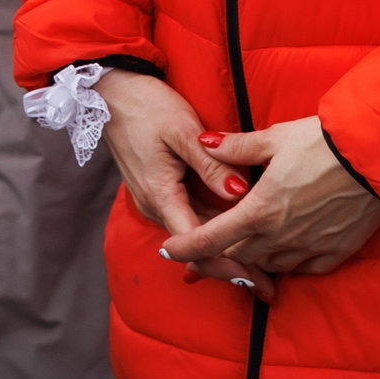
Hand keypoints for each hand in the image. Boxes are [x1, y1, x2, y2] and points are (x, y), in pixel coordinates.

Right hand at [94, 72, 275, 299]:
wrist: (112, 92)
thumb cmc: (147, 106)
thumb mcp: (183, 129)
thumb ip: (211, 163)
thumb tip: (239, 194)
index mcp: (160, 195)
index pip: (197, 243)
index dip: (228, 263)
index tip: (255, 279)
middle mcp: (156, 205)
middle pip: (197, 246)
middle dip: (232, 267)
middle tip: (267, 285)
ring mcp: (156, 199)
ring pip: (194, 234)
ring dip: (224, 251)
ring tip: (259, 269)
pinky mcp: (160, 190)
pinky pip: (189, 217)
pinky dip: (213, 230)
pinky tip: (235, 236)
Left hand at [163, 117, 379, 279]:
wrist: (377, 156)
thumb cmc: (324, 142)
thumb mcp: (275, 138)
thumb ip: (235, 147)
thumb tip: (203, 142)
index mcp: (260, 209)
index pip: (211, 238)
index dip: (185, 247)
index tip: (168, 251)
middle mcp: (280, 236)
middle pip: (238, 255)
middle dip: (219, 253)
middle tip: (207, 246)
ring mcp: (308, 248)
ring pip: (268, 263)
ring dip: (252, 257)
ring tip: (245, 246)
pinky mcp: (335, 252)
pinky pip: (303, 268)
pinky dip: (288, 262)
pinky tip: (285, 251)